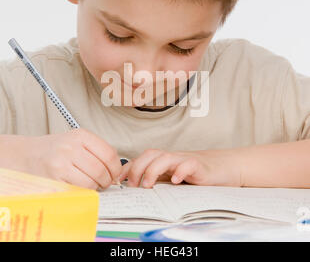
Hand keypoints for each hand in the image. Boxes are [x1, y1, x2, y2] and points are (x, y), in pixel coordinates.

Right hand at [0, 128, 121, 189]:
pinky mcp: (53, 179)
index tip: (115, 174)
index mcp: (81, 136)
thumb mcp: (77, 141)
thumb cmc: (55, 150)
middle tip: (104, 182)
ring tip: (91, 184)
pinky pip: (77, 191)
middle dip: (106, 180)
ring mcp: (61, 163)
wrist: (26, 155)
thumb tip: (117, 170)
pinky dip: (82, 192)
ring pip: (90, 183)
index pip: (109, 154)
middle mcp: (71, 147)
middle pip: (101, 170)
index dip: (116, 168)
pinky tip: (79, 187)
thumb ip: (97, 151)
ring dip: (95, 187)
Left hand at [119, 149, 241, 187]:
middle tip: (133, 186)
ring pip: (165, 157)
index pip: (142, 158)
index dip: (128, 167)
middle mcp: (173, 158)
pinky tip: (176, 181)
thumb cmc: (196, 174)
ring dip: (153, 170)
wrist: (224, 167)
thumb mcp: (174, 177)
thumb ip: (159, 179)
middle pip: (151, 154)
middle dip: (137, 168)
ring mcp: (185, 160)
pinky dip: (181, 170)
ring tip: (148, 185)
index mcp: (165, 160)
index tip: (117, 180)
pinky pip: (188, 164)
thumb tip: (136, 189)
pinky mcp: (199, 166)